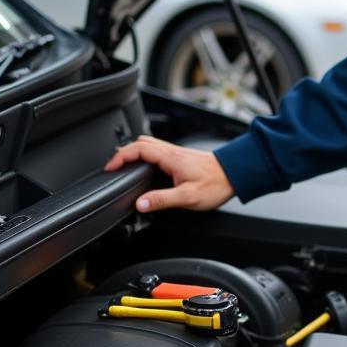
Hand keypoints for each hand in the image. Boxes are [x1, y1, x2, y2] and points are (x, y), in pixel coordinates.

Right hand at [103, 134, 234, 212]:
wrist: (237, 174)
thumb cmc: (217, 184)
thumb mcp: (188, 197)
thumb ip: (162, 200)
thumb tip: (140, 203)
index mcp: (171, 158)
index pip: (137, 149)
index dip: (119, 157)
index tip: (110, 168)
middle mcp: (173, 152)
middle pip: (141, 143)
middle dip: (123, 152)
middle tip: (114, 166)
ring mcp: (178, 153)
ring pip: (150, 145)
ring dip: (135, 152)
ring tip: (125, 166)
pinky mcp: (183, 157)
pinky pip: (158, 150)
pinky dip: (146, 155)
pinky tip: (147, 168)